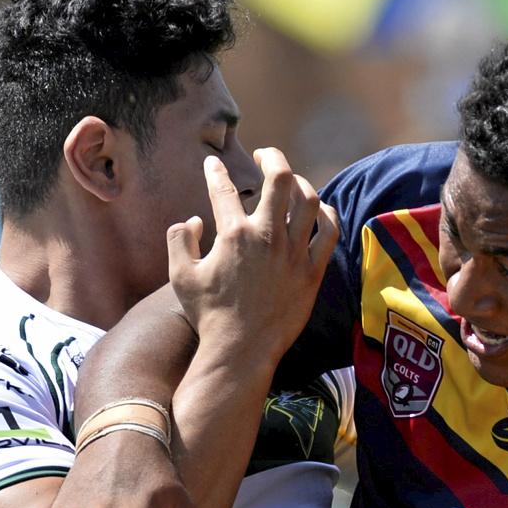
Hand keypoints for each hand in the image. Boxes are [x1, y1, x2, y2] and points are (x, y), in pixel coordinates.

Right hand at [167, 148, 336, 357]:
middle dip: (271, 158)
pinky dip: (327, 214)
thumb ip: (179, 240)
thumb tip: (192, 221)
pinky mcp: (312, 271)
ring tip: (290, 182)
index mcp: (233, 234)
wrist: (242, 351)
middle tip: (264, 156)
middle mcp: (267, 237)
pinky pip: (329, 232)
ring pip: (308, 199)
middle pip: (279, 178)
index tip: (213, 165)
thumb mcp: (180, 277)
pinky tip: (320, 210)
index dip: (216, 171)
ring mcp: (294, 253)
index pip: (224, 189)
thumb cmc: (209, 316)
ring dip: (300, 183)